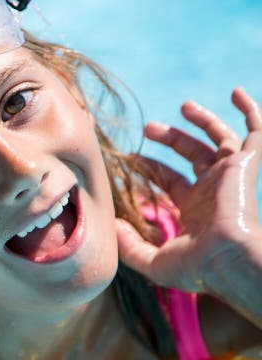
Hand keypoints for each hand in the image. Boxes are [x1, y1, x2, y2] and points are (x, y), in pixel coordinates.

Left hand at [115, 87, 261, 293]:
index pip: (172, 182)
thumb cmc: (195, 266)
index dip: (151, 170)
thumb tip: (112, 226)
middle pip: (193, 155)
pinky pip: (255, 131)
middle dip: (171, 139)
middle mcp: (215, 190)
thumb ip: (129, 246)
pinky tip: (236, 93)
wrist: (227, 259)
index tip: (131, 160)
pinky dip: (249, 110)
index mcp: (196, 210)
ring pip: (220, 139)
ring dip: (202, 121)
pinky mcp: (245, 165)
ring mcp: (231, 176)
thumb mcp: (153, 261)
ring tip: (182, 107)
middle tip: (148, 129)